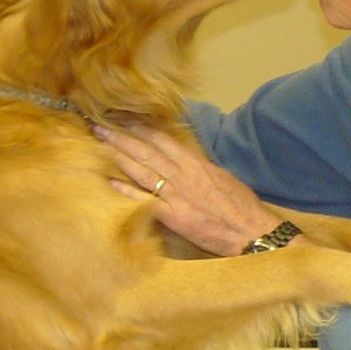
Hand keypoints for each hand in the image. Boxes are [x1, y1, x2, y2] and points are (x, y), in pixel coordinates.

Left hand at [94, 125, 296, 256]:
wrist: (250, 230)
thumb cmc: (241, 205)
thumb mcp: (222, 177)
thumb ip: (200, 168)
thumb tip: (186, 161)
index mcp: (196, 164)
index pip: (164, 141)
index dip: (142, 129)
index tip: (125, 120)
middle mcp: (183, 175)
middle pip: (147, 152)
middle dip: (122, 138)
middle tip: (100, 127)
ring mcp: (176, 195)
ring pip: (142, 171)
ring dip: (119, 156)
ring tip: (101, 145)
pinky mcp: (173, 217)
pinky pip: (145, 200)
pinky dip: (128, 190)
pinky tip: (111, 181)